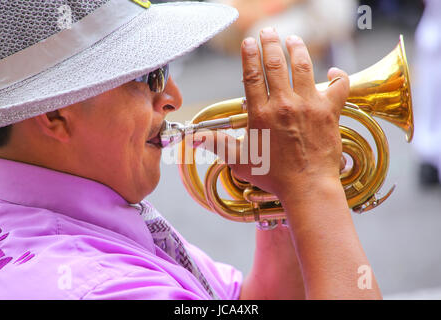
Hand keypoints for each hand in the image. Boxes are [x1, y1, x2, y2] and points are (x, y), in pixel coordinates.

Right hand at [232, 28, 348, 197]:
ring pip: (303, 67)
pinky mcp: (329, 112)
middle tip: (268, 31)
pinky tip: (332, 71)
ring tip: (293, 40)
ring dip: (297, 49)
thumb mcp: (239, 161)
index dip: (249, 55)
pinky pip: (338, 87)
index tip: (248, 41)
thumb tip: (193, 139)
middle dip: (270, 43)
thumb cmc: (273, 176)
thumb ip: (217, 144)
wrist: (307, 187)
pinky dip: (337, 76)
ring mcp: (309, 105)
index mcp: (261, 114)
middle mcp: (284, 104)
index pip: (252, 75)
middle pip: (276, 64)